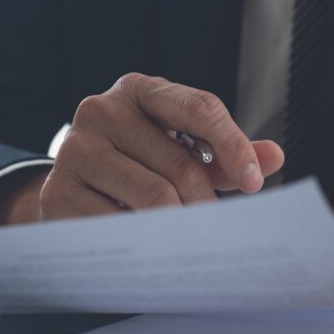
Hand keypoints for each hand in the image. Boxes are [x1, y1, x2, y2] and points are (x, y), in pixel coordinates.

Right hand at [15, 73, 282, 221]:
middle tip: (218, 231)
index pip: (199, 108)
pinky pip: (121, 226)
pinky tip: (148, 244)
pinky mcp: (59, 192)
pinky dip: (143, 241)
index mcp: (139, 89)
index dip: (233, 146)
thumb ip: (223, 153)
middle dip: (207, 202)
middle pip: (180, 163)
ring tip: (186, 239)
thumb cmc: (135, 162)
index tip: (255, 184)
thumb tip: (274, 156)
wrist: (69, 187)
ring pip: (154, 197)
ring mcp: (75, 150)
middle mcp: (101, 109)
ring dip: (180, 226)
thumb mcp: (178, 148)